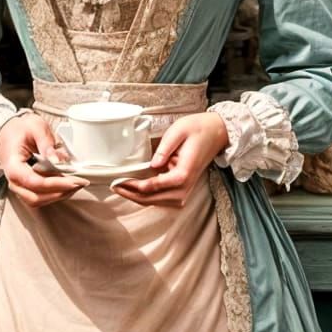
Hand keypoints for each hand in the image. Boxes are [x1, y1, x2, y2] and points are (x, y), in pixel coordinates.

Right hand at [0, 112, 85, 207]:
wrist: (7, 132)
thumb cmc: (20, 129)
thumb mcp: (35, 127)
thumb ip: (47, 143)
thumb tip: (58, 160)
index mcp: (13, 165)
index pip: (34, 182)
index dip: (56, 184)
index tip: (74, 181)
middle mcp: (13, 180)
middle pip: (36, 197)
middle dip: (60, 193)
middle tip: (79, 183)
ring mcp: (18, 186)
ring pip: (38, 200)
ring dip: (58, 195)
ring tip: (76, 184)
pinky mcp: (25, 187)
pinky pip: (39, 197)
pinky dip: (54, 193)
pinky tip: (67, 184)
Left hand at [114, 111, 229, 207]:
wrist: (216, 133)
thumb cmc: (198, 129)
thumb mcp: (179, 130)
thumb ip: (165, 147)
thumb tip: (152, 164)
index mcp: (183, 173)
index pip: (154, 186)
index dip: (134, 186)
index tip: (119, 181)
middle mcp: (185, 187)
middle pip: (153, 199)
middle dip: (132, 194)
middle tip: (114, 186)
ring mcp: (185, 191)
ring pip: (157, 202)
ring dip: (138, 198)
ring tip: (121, 188)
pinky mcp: (182, 189)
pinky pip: (162, 198)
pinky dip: (148, 197)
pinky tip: (135, 189)